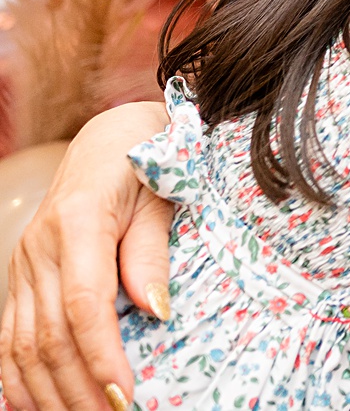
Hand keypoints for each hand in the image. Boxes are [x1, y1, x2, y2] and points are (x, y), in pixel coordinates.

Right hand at [1, 103, 172, 410]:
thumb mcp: (161, 195)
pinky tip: (35, 407)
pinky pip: (9, 336)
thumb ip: (153, 251)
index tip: (124, 394)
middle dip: (79, 387)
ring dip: (50, 392)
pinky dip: (18, 378)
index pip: (84, 303)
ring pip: (22, 344)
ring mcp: (23, 266)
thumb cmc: (145, 163)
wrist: (109, 138)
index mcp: (77, 222)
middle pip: (49, 334)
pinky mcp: (20, 278)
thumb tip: (156, 310)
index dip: (101, 354)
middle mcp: (39, 249)